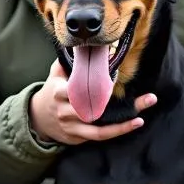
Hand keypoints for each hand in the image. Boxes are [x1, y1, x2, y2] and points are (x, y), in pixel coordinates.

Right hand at [29, 59, 155, 144]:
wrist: (38, 118)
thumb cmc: (52, 91)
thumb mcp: (55, 74)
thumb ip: (68, 61)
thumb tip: (84, 45)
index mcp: (58, 92)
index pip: (77, 91)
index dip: (95, 89)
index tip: (114, 83)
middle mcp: (65, 111)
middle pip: (93, 110)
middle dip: (117, 106)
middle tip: (146, 99)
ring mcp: (72, 126)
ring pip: (99, 127)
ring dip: (123, 123)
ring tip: (141, 115)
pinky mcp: (78, 137)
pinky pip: (100, 136)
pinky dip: (118, 131)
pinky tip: (135, 123)